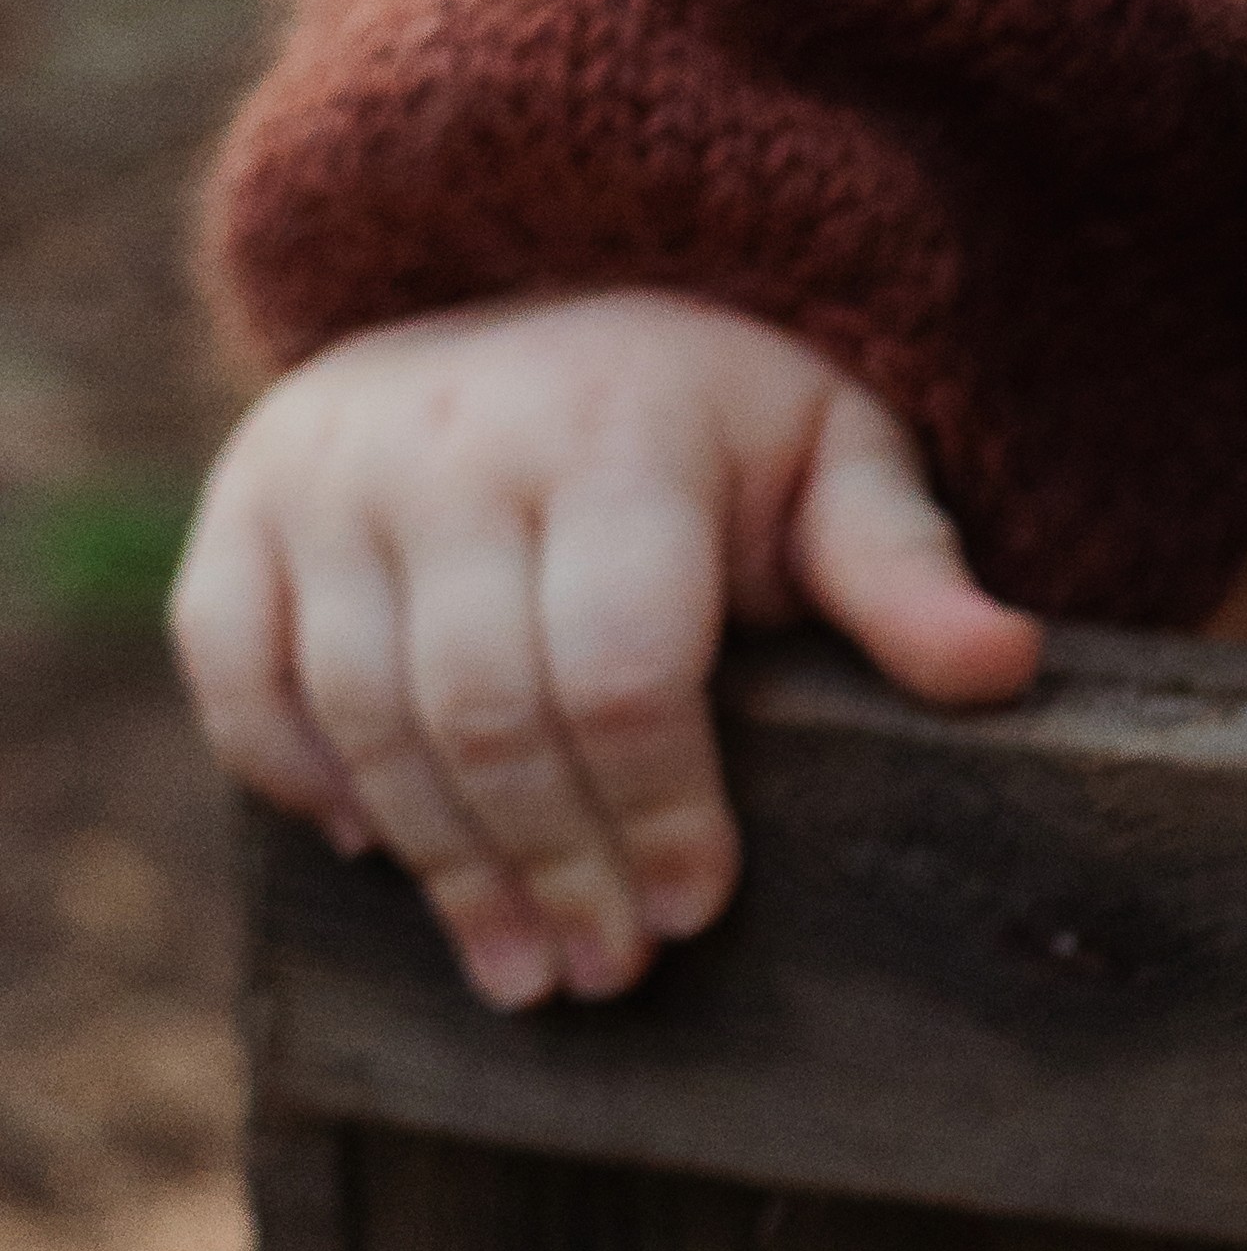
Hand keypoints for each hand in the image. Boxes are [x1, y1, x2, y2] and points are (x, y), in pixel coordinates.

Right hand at [169, 292, 1037, 1014]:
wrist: (542, 277)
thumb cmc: (717, 406)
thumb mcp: (835, 451)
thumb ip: (902, 565)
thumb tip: (1004, 669)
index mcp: (617, 427)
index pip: (621, 664)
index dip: (659, 807)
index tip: (699, 909)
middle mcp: (455, 441)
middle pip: (485, 713)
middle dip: (553, 865)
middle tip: (611, 973)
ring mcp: (333, 472)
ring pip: (364, 715)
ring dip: (443, 867)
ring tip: (522, 969)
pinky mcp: (243, 506)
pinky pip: (237, 672)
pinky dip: (294, 775)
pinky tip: (378, 856)